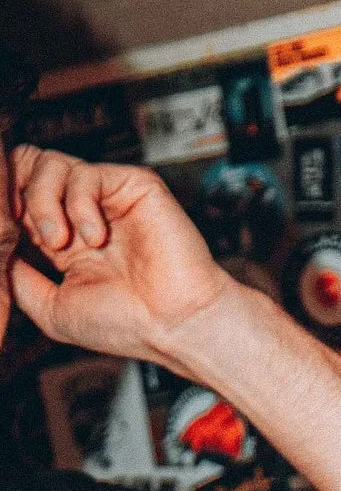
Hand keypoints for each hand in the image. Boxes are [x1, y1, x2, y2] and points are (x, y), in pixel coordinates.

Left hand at [6, 148, 230, 366]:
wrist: (174, 324)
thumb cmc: (126, 325)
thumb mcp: (50, 308)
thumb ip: (18, 278)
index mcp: (62, 239)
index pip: (19, 200)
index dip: (4, 207)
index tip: (3, 231)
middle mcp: (82, 213)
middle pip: (28, 169)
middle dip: (14, 194)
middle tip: (20, 228)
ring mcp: (106, 198)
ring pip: (50, 165)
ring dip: (43, 203)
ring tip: (60, 242)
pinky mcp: (132, 185)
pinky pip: (86, 173)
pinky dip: (79, 204)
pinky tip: (94, 237)